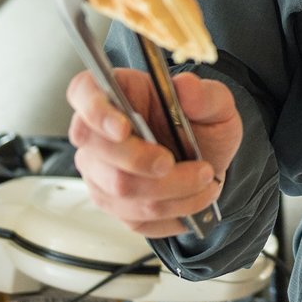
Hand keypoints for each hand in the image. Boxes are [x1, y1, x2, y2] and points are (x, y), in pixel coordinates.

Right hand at [67, 67, 242, 238]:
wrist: (211, 163)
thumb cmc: (203, 127)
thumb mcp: (218, 104)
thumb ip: (206, 95)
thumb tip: (186, 86)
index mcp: (120, 91)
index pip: (84, 91)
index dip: (94, 110)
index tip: (122, 128)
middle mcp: (99, 131)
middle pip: (98, 150)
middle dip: (142, 161)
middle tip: (176, 161)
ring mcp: (99, 170)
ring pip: (118, 188)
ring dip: (169, 189)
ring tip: (203, 178)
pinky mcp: (112, 202)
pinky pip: (134, 214)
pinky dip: (172, 209)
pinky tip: (193, 196)